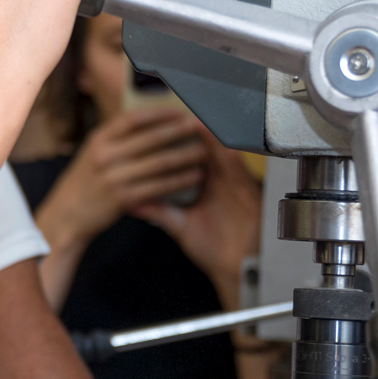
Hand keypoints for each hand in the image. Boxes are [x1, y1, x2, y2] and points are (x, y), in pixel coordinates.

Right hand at [36, 106, 205, 250]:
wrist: (66, 216)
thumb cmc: (85, 183)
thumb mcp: (93, 154)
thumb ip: (116, 140)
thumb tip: (149, 124)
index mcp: (99, 139)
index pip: (133, 118)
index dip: (159, 114)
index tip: (180, 111)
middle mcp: (105, 155)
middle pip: (150, 138)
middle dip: (179, 131)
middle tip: (201, 127)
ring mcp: (114, 177)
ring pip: (159, 163)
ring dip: (185, 156)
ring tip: (204, 153)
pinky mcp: (123, 198)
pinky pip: (159, 186)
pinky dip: (180, 180)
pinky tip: (194, 177)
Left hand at [133, 128, 263, 309]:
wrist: (239, 268)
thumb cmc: (213, 248)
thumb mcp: (180, 226)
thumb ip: (159, 211)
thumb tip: (131, 203)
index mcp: (205, 185)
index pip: (186, 156)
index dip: (173, 141)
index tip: (154, 126)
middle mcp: (220, 180)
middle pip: (204, 147)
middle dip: (189, 130)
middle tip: (172, 110)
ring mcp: (233, 183)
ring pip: (220, 150)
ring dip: (207, 134)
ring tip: (190, 116)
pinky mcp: (246, 190)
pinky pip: (235, 166)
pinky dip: (225, 151)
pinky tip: (215, 139)